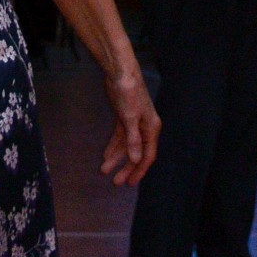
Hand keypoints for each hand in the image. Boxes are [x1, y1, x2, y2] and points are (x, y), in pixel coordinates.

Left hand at [99, 72, 160, 187]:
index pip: (147, 156)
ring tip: (104, 170)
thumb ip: (133, 139)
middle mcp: (145, 128)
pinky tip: (106, 155)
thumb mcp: (129, 118)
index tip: (130, 182)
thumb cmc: (128, 93)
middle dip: (126, 168)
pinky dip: (113, 146)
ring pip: (126, 146)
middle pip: (136, 153)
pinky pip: (120, 137)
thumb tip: (136, 159)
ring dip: (116, 158)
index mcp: (151, 129)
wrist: (120, 73)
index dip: (139, 170)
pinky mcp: (124, 118)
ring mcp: (134, 123)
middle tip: (116, 182)